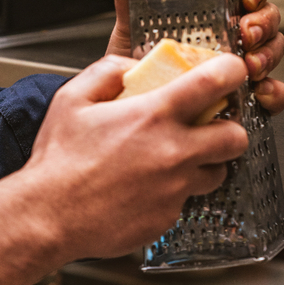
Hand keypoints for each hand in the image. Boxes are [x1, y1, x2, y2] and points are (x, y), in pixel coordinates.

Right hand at [0, 26, 249, 284]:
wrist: (48, 216)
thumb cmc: (57, 161)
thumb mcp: (72, 99)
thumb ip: (107, 72)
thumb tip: (134, 67)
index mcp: (153, 116)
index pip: (216, 82)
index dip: (231, 71)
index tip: (230, 72)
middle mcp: (173, 152)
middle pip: (235, 137)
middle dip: (228, 129)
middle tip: (210, 128)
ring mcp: (174, 188)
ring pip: (217, 173)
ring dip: (205, 163)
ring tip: (176, 161)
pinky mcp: (167, 217)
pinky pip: (184, 201)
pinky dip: (173, 193)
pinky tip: (145, 189)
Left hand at [106, 0, 283, 114]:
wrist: (129, 98)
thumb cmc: (135, 58)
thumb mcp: (129, 22)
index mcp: (214, 4)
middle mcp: (232, 28)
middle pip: (267, 14)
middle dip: (263, 23)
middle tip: (248, 34)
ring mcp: (241, 59)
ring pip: (273, 48)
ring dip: (268, 55)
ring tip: (250, 66)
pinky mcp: (243, 90)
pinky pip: (272, 90)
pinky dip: (273, 92)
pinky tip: (260, 93)